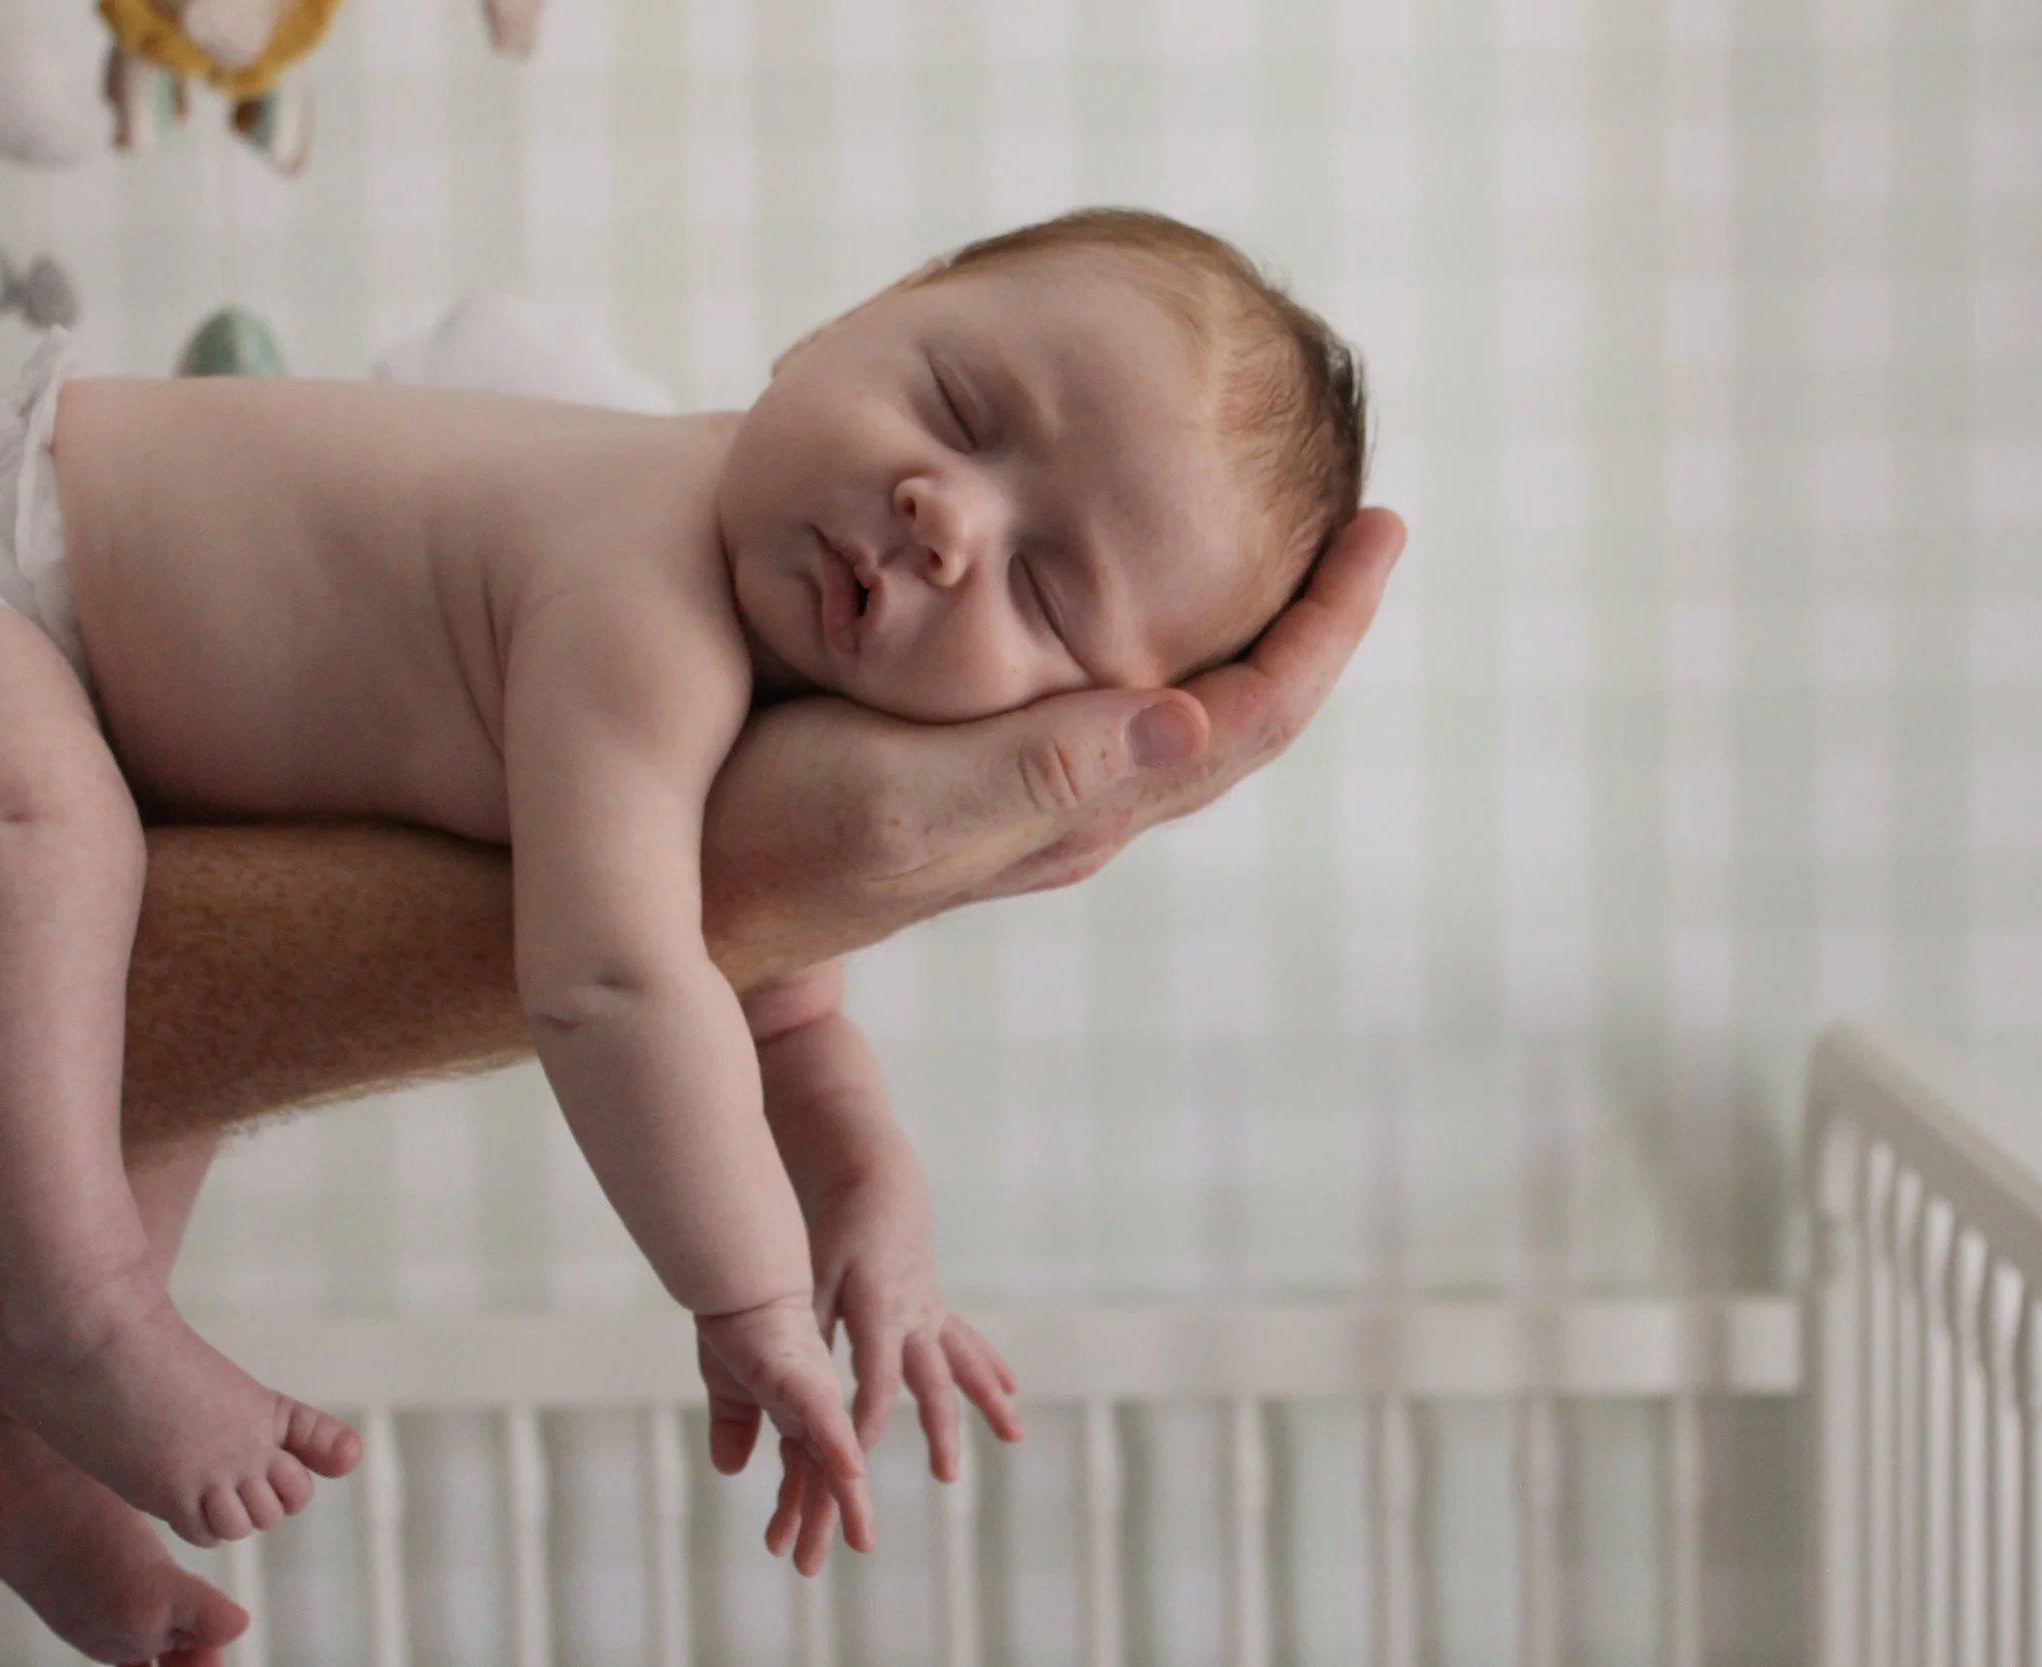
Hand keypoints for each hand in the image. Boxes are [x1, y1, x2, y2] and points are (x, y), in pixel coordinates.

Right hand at [694, 1295, 873, 1574]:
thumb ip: (734, 1426)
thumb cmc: (737, 1322)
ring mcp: (814, 1394)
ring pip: (836, 1457)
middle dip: (819, 1522)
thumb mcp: (728, 1388)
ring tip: (859, 1542)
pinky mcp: (804, 1377)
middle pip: (822, 1475)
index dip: (791, 1509)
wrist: (740, 1276)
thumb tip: (730, 1470)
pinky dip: (838, 1448)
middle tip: (810, 1567)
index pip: (799, 1470)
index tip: (780, 1548)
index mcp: (796, 1411)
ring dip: (845, 1502)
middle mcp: (814, 1408)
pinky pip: (826, 1419)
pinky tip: (853, 1475)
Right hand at [702, 505, 1405, 988]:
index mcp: (1070, 809)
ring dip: (1242, 631)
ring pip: (1175, 708)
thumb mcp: (887, 803)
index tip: (1387, 525)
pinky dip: (1149, 632)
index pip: (1249, 718)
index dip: (1329, 628)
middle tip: (1366, 521)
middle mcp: (1067, 808)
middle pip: (1235, 713)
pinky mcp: (963, 767)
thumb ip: (1035, 771)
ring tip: (1289, 545)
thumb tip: (1194, 721)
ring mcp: (1018, 793)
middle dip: (1310, 623)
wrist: (655, 891)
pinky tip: (1133, 587)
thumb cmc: (754, 838)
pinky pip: (1098, 697)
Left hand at [810, 1164, 1020, 1479]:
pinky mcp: (936, 1308)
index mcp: (880, 1313)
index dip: (869, 1421)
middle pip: (933, 1383)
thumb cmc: (840, 1236)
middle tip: (947, 1475)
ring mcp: (931, 1313)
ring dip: (988, 1402)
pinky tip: (1011, 1391)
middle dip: (941, 1430)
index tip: (860, 1461)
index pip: (878, 1380)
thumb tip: (796, 1375)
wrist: (877, 1190)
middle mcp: (915, 1317)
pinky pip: (967, 1342)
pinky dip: (989, 1368)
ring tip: (1013, 1436)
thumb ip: (813, 1324)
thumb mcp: (817, 1277)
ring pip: (964, 1364)